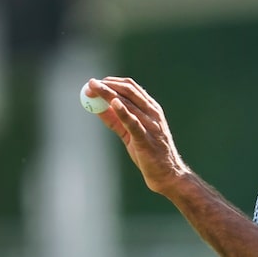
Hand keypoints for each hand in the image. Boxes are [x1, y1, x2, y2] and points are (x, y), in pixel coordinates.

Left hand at [81, 77, 190, 195]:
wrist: (166, 174)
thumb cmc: (149, 152)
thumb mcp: (130, 133)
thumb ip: (116, 119)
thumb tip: (96, 107)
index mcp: (151, 109)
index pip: (132, 88)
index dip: (113, 82)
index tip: (97, 82)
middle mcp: (153, 113)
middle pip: (129, 91)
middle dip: (108, 85)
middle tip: (91, 84)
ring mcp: (151, 125)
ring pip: (129, 104)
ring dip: (109, 95)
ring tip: (94, 90)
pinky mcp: (146, 139)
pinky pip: (134, 123)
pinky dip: (124, 112)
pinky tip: (114, 103)